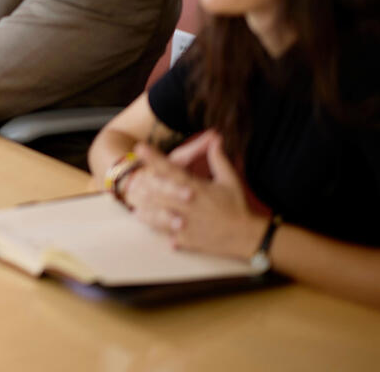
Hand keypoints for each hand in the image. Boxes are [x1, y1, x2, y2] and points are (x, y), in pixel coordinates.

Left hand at [127, 134, 266, 259]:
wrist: (248, 237)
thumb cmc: (239, 206)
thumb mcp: (230, 180)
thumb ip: (218, 159)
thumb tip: (216, 138)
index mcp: (198, 188)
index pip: (172, 170)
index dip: (154, 158)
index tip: (140, 148)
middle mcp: (189, 206)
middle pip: (158, 192)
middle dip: (143, 185)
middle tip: (131, 179)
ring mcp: (186, 224)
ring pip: (157, 214)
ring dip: (144, 208)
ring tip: (133, 202)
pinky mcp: (187, 240)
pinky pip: (165, 234)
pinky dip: (154, 228)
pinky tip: (144, 221)